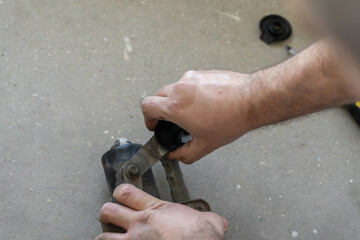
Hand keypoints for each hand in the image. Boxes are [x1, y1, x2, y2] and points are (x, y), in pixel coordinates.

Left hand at [95, 184, 227, 239]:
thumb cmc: (201, 238)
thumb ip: (209, 218)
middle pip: (107, 211)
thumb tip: (217, 221)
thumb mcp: (209, 221)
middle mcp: (140, 225)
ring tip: (108, 238)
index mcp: (156, 210)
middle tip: (110, 216)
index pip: (126, 192)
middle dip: (106, 213)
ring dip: (105, 237)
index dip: (120, 192)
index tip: (120, 195)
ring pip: (103, 237)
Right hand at [141, 70, 252, 163]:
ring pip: (174, 88)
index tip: (155, 124)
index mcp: (175, 106)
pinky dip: (191, 92)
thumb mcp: (205, 145)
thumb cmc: (232, 118)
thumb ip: (185, 154)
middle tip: (172, 120)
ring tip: (193, 112)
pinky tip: (205, 103)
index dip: (147, 118)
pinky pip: (189, 82)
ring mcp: (191, 78)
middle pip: (158, 96)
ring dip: (177, 100)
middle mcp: (180, 88)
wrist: (252, 99)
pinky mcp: (202, 73)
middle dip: (161, 110)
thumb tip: (176, 155)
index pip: (146, 106)